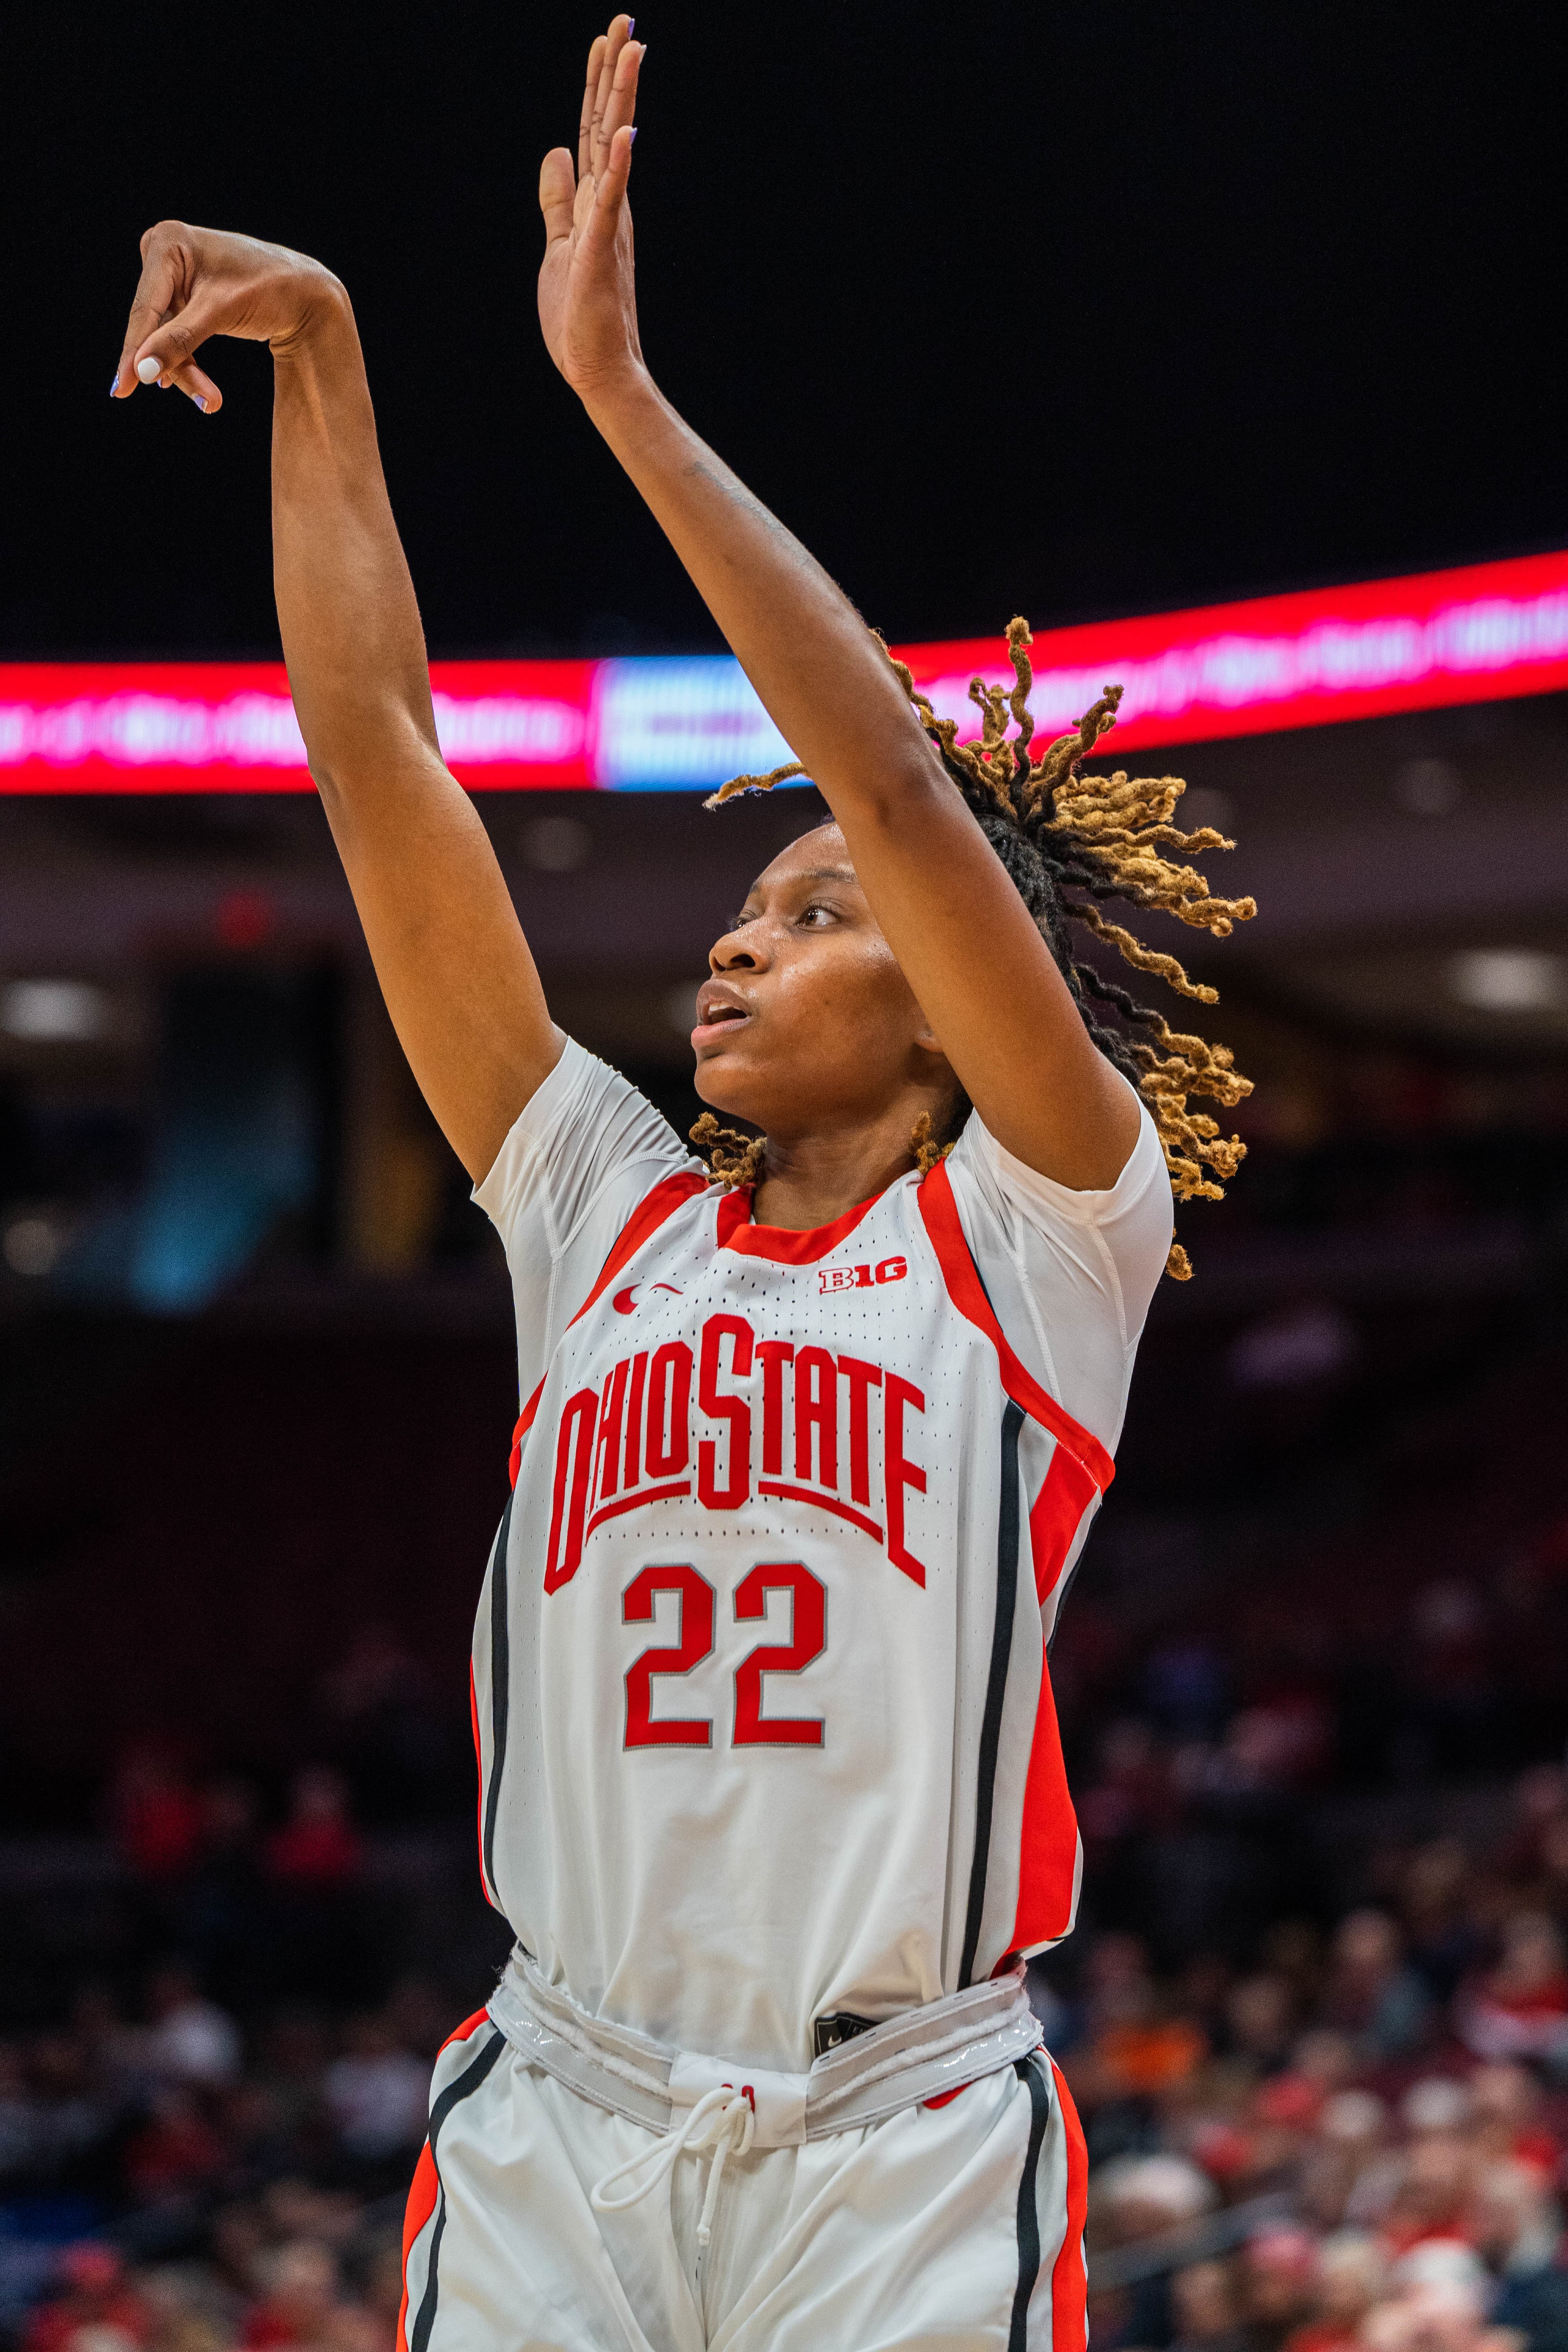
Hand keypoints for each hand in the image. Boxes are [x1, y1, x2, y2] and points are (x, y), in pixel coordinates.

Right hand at [110, 222, 343, 413]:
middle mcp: (164, 253)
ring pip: (166, 335)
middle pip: (155, 325)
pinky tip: (197, 387)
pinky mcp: (184, 295)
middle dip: (173, 365)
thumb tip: (143, 371)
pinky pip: (177, 334)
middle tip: (207, 403)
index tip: (121, 388)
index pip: (146, 307)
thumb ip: (179, 340)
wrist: (303, 290)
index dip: (134, 351)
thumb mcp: (221, 313)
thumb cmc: (268, 288)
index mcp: (168, 243)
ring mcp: (173, 275)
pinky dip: (187, 360)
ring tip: (213, 401)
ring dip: (186, 370)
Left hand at [538, 16, 646, 398]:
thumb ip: (557, 200)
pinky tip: (624, 132)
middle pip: (608, 125)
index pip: (593, 130)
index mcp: (596, 201)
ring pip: (615, 150)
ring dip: (622, 99)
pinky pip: (609, 202)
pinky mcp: (601, 251)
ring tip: (632, 52)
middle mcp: (607, 204)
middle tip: (625, 21)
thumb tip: (554, 153)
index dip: (597, 84)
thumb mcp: (558, 244)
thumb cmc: (580, 315)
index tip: (606, 39)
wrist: (597, 368)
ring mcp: (607, 225)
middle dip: (615, 73)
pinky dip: (617, 166)